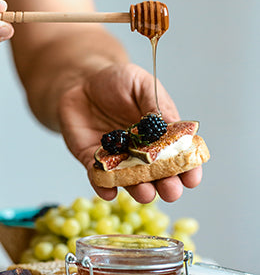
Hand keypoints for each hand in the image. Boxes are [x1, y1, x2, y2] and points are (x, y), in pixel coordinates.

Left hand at [58, 62, 201, 202]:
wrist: (81, 81)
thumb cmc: (116, 81)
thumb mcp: (141, 85)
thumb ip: (156, 105)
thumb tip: (173, 128)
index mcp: (159, 134)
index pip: (179, 156)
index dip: (188, 169)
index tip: (191, 178)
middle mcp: (141, 151)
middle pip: (158, 176)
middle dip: (167, 186)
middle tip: (170, 191)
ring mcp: (117, 158)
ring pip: (131, 182)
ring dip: (139, 191)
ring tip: (145, 193)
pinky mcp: (92, 160)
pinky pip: (99, 177)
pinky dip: (104, 187)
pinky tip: (109, 191)